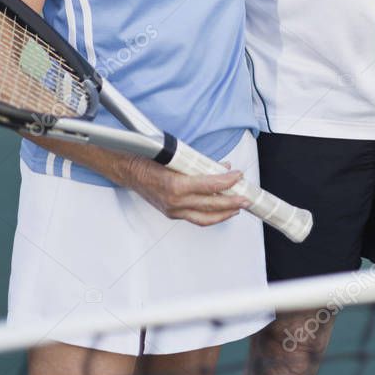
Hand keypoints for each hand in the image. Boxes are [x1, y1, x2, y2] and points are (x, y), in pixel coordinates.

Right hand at [124, 156, 249, 225]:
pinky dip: (210, 216)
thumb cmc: (149, 161)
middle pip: (211, 205)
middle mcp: (176, 201)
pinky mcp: (172, 214)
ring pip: (205, 218)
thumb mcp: (177, 156)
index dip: (227, 181)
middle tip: (246, 198)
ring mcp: (174, 210)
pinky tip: (220, 212)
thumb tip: (221, 166)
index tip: (238, 175)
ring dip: (224, 214)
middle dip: (232, 202)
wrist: (129, 171)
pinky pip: (196, 219)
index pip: (210, 185)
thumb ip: (200, 163)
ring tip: (237, 208)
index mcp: (177, 184)